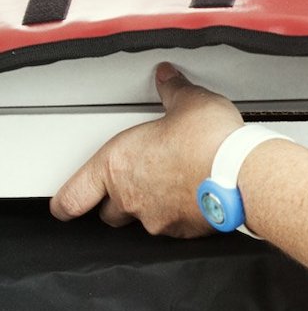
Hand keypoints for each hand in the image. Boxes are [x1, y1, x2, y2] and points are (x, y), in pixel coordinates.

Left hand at [49, 63, 243, 236]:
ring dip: (152, 206)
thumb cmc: (209, 142)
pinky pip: (174, 226)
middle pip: (108, 213)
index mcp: (117, 165)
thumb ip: (173, 91)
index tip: (65, 203)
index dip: (66, 202)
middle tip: (135, 181)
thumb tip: (168, 78)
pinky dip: (180, 214)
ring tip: (174, 184)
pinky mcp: (184, 232)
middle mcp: (131, 196)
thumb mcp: (189, 102)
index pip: (72, 197)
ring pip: (143, 221)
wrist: (239, 173)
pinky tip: (196, 195)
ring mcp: (157, 218)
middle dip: (117, 200)